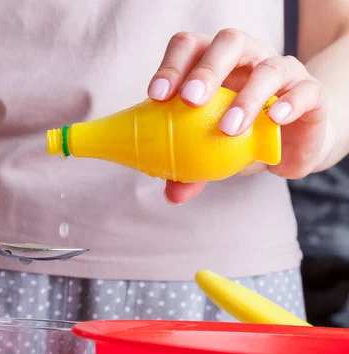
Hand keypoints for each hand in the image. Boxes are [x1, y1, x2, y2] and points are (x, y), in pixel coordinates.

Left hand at [147, 29, 327, 203]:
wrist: (290, 145)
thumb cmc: (239, 138)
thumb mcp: (211, 152)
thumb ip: (190, 170)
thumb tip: (173, 195)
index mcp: (213, 62)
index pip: (189, 47)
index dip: (171, 66)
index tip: (156, 96)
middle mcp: (248, 57)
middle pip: (228, 43)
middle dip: (206, 70)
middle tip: (189, 99)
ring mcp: (282, 70)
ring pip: (268, 68)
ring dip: (246, 98)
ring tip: (228, 128)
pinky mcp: (311, 91)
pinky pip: (305, 91)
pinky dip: (290, 103)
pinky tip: (275, 120)